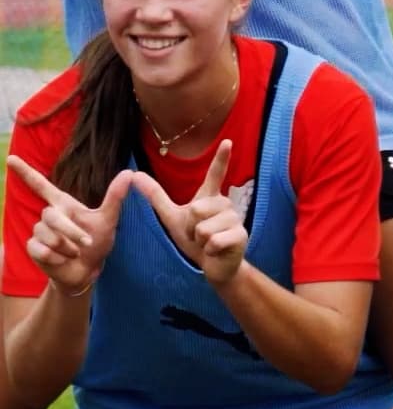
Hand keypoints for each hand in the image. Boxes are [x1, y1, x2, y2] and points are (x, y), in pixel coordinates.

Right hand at [7, 153, 132, 294]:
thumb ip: (115, 197)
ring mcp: (39, 231)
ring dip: (67, 248)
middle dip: (71, 232)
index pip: (40, 185)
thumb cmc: (97, 243)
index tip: (11, 158)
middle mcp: (48, 215)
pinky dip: (57, 258)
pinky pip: (42, 250)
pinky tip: (62, 260)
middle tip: (86, 243)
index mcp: (63, 204)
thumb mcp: (108, 220)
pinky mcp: (34, 248)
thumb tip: (129, 173)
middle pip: (51, 217)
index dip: (25, 172)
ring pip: (48, 235)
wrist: (87, 272)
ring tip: (75, 253)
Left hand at [131, 140, 246, 284]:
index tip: (228, 141)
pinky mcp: (240, 236)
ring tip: (208, 244)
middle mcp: (225, 204)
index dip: (221, 158)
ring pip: (204, 228)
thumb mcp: (172, 217)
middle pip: (196, 209)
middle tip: (199, 236)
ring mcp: (235, 219)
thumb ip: (156, 196)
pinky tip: (216, 251)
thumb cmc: (195, 241)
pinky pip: (214, 241)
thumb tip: (135, 174)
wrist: (214, 266)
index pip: (215, 174)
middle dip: (191, 228)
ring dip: (200, 241)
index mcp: (210, 197)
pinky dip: (209, 250)